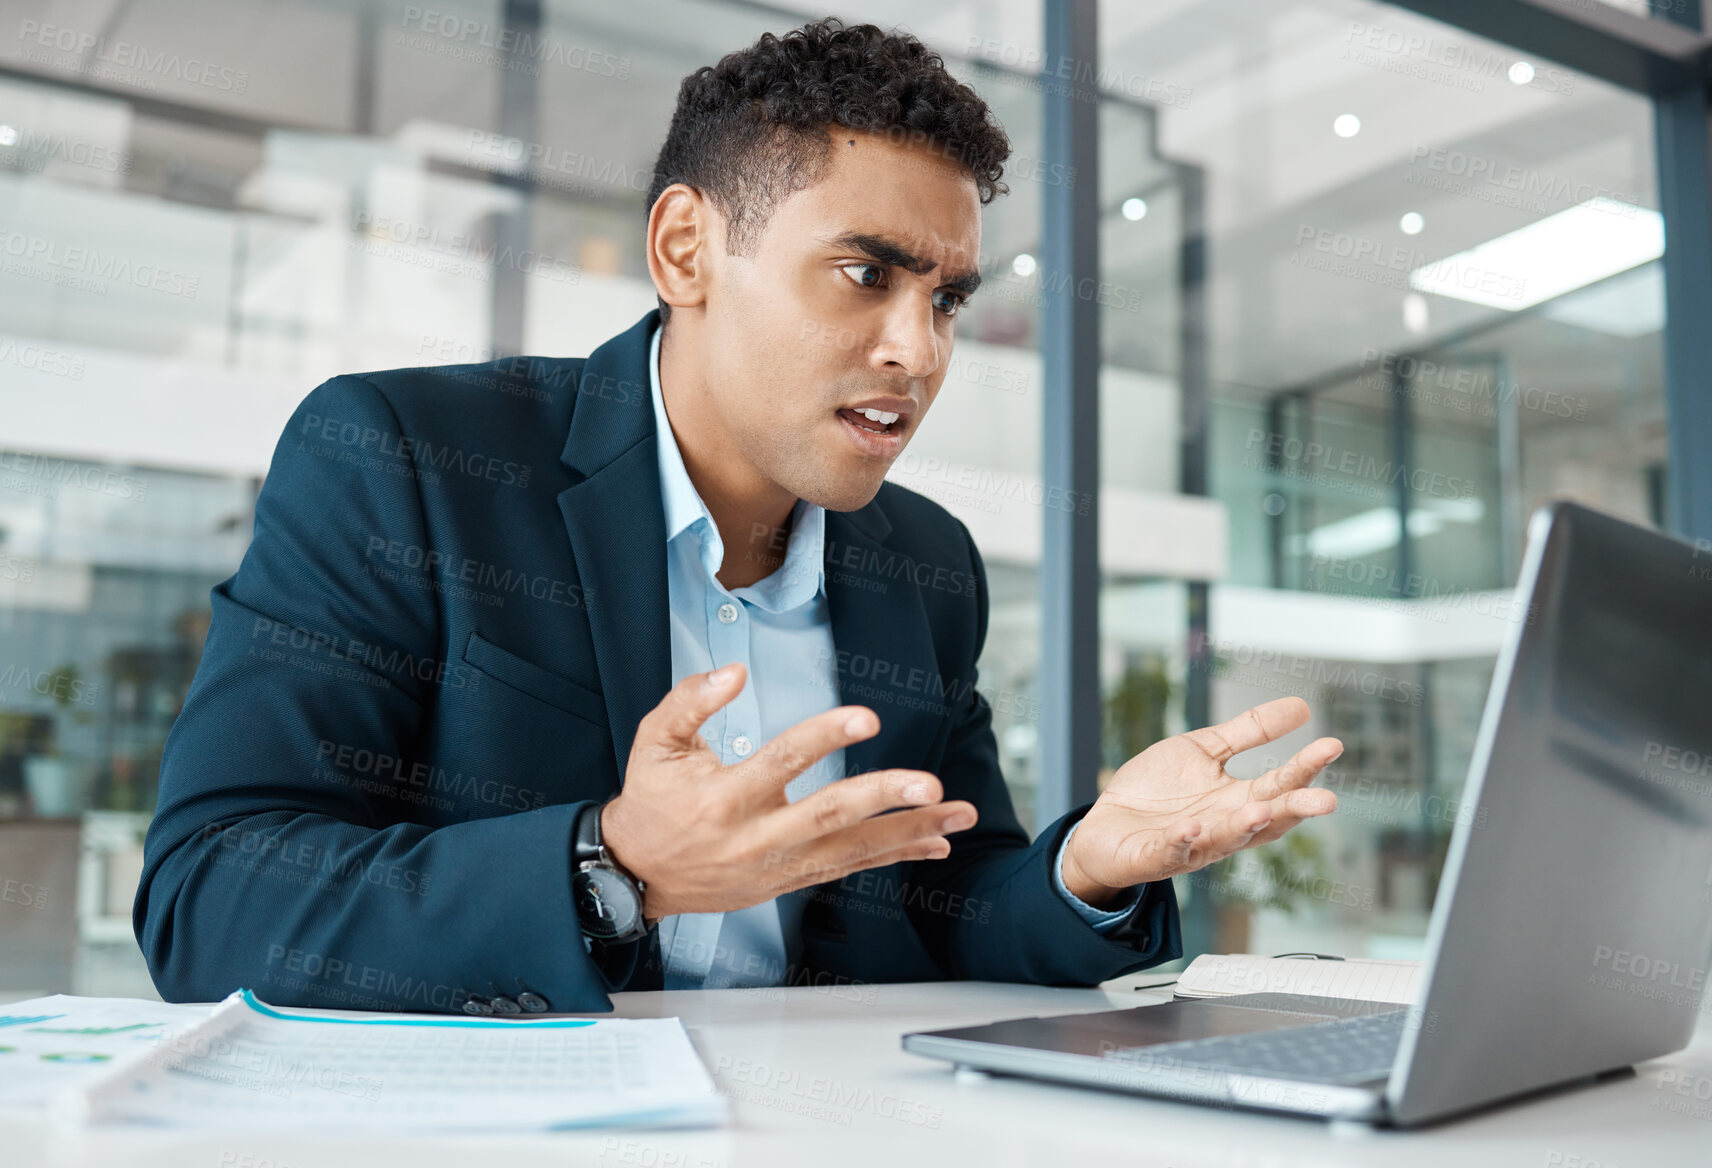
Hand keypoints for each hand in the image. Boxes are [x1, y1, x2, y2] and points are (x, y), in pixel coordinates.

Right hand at [599, 663, 977, 921]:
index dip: (824, 737)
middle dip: (885, 800)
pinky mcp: (790, 880)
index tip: (866, 718)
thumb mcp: (653, 740)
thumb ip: (691, 700)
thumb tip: (734, 672)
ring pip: (852, 851)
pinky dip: (896, 856)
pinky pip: (851, 868)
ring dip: (910, 833)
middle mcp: (755, 837)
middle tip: (931, 784)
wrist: (635, 875)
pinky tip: (936, 843)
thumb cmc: (650, 800)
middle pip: (828, 817)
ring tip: (957, 815)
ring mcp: (778, 865)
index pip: (780, 762)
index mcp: (723, 799)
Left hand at [1060, 697, 1339, 906]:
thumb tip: (1303, 706)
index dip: (1306, 768)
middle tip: (1328, 800)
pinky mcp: (1153, 857)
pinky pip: (1170, 852)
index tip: (1333, 745)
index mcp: (1236, 802)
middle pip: (1265, 820)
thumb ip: (1248, 732)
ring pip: (1223, 840)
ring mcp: (1190, 846)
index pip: (1279, 786)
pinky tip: (1191, 827)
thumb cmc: (1159, 792)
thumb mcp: (1204, 751)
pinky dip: (1182, 841)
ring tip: (1263, 809)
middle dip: (1295, 810)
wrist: (1104, 826)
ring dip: (1243, 827)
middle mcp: (1221, 827)